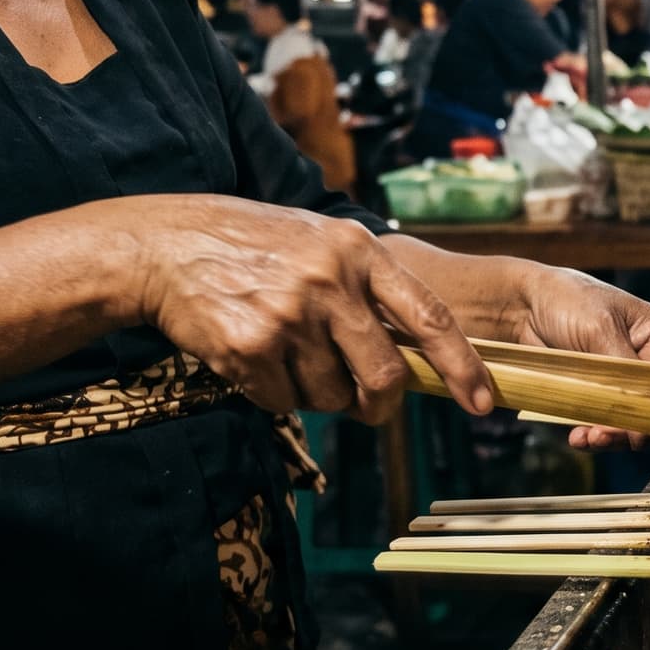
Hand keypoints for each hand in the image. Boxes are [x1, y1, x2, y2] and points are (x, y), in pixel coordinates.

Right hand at [137, 195, 492, 423]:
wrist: (166, 244)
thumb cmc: (256, 246)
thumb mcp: (324, 242)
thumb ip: (370, 288)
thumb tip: (415, 356)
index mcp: (360, 253)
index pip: (428, 318)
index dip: (461, 366)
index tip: (483, 403)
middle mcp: (331, 282)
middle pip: (384, 375)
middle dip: (380, 403)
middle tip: (367, 406)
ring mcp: (289, 316)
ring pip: (330, 396)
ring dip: (316, 394)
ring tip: (287, 354)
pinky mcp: (248, 347)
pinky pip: (283, 401)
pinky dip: (274, 393)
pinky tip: (254, 357)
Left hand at [492, 265, 649, 450]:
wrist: (519, 305)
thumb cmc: (566, 300)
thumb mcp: (600, 329)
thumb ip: (626, 373)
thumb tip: (645, 413)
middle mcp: (646, 361)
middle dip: (638, 425)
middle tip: (611, 433)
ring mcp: (621, 381)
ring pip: (632, 422)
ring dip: (613, 434)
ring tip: (591, 436)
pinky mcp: (596, 395)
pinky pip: (603, 423)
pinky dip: (592, 434)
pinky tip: (578, 435)